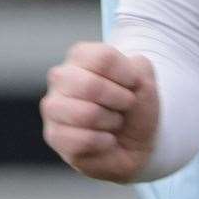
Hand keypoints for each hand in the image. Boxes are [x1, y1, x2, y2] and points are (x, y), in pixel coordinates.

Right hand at [41, 42, 158, 181]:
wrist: (134, 143)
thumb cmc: (134, 107)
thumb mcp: (145, 80)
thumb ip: (136, 67)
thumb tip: (120, 74)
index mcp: (81, 56)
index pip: (103, 58)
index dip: (127, 75)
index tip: (133, 84)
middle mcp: (61, 77)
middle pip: (90, 86)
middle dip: (118, 100)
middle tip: (126, 105)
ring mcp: (53, 107)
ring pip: (84, 114)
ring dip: (110, 121)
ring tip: (113, 122)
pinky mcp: (53, 135)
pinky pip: (80, 140)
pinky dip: (103, 141)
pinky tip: (105, 139)